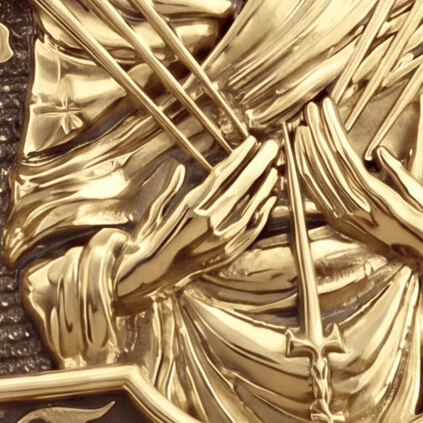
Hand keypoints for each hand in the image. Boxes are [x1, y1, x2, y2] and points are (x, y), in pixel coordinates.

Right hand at [110, 134, 280, 311]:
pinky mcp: (225, 255)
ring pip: (249, 208)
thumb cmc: (148, 245)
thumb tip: (177, 168)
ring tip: (274, 170)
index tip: (251, 142)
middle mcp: (206, 222)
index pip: (221, 176)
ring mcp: (219, 240)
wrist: (148, 280)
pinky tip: (269, 201)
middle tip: (271, 147)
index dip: (238, 157)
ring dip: (263, 188)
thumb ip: (169, 190)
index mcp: (189, 207)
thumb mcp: (154, 212)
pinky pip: (250, 231)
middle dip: (257, 165)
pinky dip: (261, 215)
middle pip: (239, 187)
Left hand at [292, 97, 422, 289]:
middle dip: (317, 133)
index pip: (346, 157)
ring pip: (318, 181)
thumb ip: (398, 173)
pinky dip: (307, 177)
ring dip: (307, 152)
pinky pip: (318, 199)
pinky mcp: (344, 226)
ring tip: (302, 127)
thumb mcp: (422, 195)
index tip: (327, 108)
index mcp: (379, 199)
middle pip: (328, 165)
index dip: (333, 130)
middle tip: (310, 109)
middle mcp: (360, 210)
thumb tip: (379, 151)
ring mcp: (349, 220)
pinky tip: (302, 161)